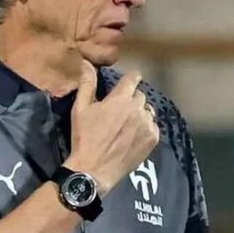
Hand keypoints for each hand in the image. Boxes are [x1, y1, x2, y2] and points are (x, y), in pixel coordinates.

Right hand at [64, 60, 159, 195]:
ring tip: (127, 124)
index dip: (131, 78)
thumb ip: (87, 84)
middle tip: (119, 111)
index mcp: (121, 98)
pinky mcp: (153, 139)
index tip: (128, 82)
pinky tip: (133, 136)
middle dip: (131, 99)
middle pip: (140, 95)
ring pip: (148, 111)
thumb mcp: (80, 109)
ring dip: (139, 113)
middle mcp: (138, 108)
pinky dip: (145, 128)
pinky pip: (153, 126)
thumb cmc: (85, 137)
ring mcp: (147, 124)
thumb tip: (87, 63)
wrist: (94, 169)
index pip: (134, 78)